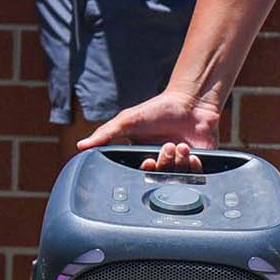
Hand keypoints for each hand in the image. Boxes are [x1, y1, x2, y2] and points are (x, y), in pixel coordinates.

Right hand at [77, 90, 222, 170]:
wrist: (190, 102)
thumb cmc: (158, 109)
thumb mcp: (128, 121)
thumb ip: (106, 134)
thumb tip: (80, 146)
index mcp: (144, 157)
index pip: (142, 176)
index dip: (146, 172)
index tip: (147, 161)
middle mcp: (163, 164)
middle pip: (161, 177)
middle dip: (163, 162)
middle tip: (166, 145)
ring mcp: (181, 164)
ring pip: (178, 176)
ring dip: (178, 161)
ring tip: (179, 143)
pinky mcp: (200, 163)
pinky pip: (196, 174)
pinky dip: (193, 165)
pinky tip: (191, 151)